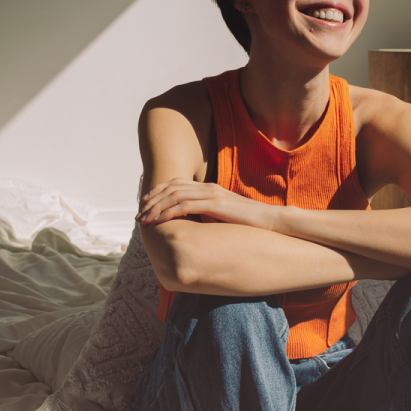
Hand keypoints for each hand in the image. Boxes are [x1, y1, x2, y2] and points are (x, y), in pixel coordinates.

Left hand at [136, 179, 280, 230]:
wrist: (271, 220)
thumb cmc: (249, 223)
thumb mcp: (225, 216)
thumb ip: (210, 216)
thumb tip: (195, 227)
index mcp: (209, 188)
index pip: (177, 184)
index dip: (158, 192)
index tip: (146, 204)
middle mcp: (208, 188)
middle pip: (171, 188)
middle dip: (152, 200)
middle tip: (139, 214)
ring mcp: (211, 194)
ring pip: (174, 196)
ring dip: (156, 208)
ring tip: (144, 219)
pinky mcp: (215, 205)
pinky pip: (185, 206)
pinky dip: (168, 213)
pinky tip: (159, 222)